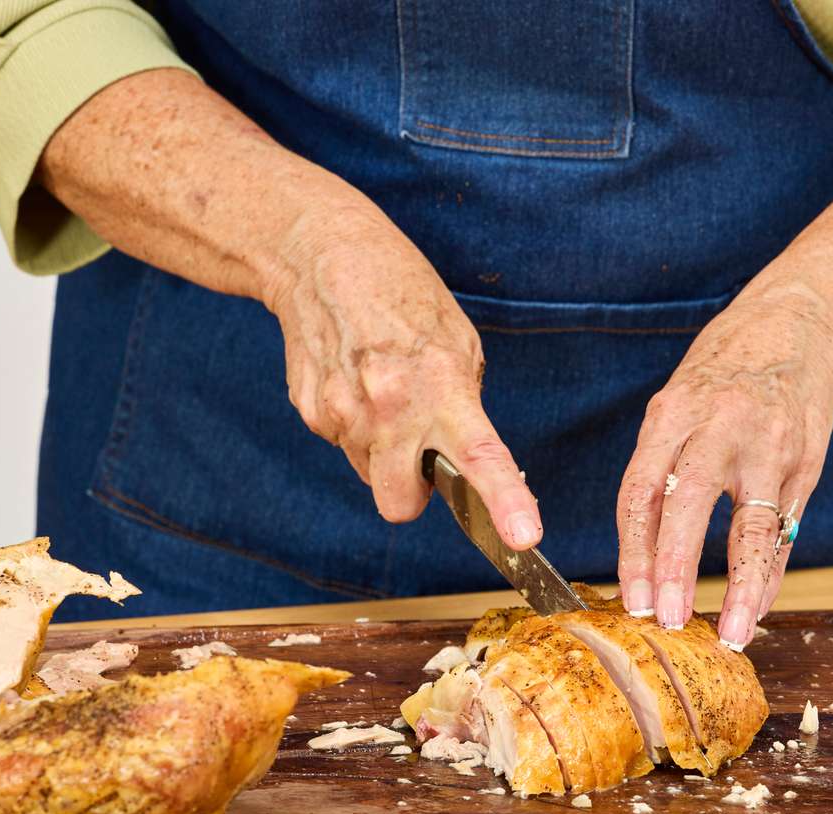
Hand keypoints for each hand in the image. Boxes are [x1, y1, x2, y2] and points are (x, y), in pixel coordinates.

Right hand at [266, 204, 541, 547]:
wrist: (322, 257)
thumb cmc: (400, 294)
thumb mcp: (458, 341)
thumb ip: (464, 404)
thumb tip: (464, 458)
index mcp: (442, 386)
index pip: (481, 457)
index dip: (505, 502)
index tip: (523, 537)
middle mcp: (389, 409)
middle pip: (399, 506)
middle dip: (411, 494)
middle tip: (418, 452)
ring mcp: (342, 414)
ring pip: (369, 472)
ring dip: (381, 450)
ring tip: (383, 390)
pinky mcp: (309, 412)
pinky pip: (342, 443)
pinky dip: (353, 424)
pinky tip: (355, 380)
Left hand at [616, 286, 832, 648]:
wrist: (798, 330)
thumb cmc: (723, 378)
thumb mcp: (677, 406)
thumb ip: (660, 468)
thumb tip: (642, 554)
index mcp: (672, 415)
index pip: (640, 491)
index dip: (633, 551)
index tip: (631, 599)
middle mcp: (719, 428)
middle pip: (688, 505)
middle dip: (674, 567)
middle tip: (664, 619)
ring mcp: (767, 446)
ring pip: (752, 526)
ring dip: (742, 586)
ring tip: (733, 632)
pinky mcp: (806, 462)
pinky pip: (785, 529)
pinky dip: (770, 571)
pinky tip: (758, 605)